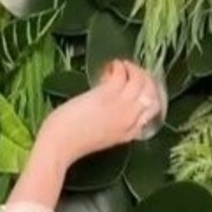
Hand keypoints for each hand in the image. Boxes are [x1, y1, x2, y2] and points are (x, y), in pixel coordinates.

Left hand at [42, 61, 165, 164]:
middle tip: (133, 71)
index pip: (152, 109)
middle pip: (151, 92)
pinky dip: (118, 66)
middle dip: (145, 78)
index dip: (147, 93)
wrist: (60, 145)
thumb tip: (111, 104)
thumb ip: (111, 124)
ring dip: (133, 68)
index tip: (136, 85)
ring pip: (140, 81)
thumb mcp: (102, 136)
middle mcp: (130, 119)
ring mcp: (120, 106)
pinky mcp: (107, 94)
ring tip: (122, 66)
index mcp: (129, 132)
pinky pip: (122, 74)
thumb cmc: (72, 142)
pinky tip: (111, 66)